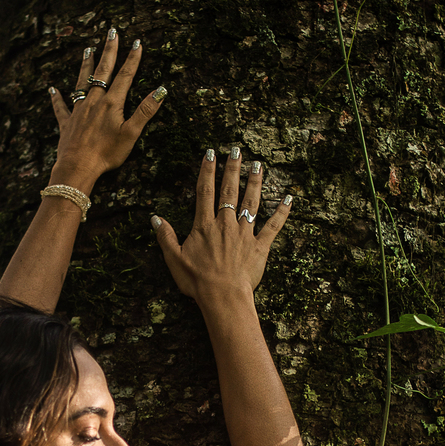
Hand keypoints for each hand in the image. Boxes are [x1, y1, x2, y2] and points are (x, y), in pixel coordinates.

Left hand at [48, 28, 165, 189]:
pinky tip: (53, 89)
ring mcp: (78, 110)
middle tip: (111, 32)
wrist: (78, 167)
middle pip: (102, 71)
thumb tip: (161, 90)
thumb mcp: (131, 133)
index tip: (137, 42)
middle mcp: (94, 101)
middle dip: (109, 51)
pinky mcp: (67, 123)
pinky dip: (57, 98)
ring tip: (88, 49)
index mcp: (111, 103)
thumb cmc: (107, 153)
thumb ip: (146, 111)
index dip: (132, 59)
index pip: (125, 76)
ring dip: (86, 66)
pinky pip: (61, 107)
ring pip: (82, 82)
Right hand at [152, 146, 291, 302]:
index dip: (207, 170)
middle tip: (237, 149)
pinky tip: (289, 198)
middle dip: (233, 168)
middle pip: (230, 190)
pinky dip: (282, 212)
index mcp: (205, 225)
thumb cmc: (197, 281)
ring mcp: (245, 233)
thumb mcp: (174, 259)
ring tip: (258, 164)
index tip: (210, 153)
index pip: (205, 191)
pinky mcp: (260, 246)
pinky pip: (273, 226)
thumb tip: (155, 218)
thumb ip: (166, 237)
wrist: (223, 297)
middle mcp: (226, 224)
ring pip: (251, 202)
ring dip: (255, 182)